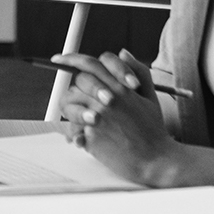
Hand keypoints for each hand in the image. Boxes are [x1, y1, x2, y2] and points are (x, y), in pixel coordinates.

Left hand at [57, 49, 177, 185]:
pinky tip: (85, 137)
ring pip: (70, 101)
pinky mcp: (91, 135)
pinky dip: (76, 132)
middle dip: (76, 88)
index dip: (71, 58)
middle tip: (79, 99)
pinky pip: (72, 127)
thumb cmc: (153, 130)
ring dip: (72, 109)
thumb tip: (123, 52)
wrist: (155, 160)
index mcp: (121, 87)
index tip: (58, 59)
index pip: (91, 64)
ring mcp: (98, 116)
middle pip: (78, 81)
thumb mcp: (150, 97)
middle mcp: (107, 98)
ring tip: (84, 119)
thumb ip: (138, 71)